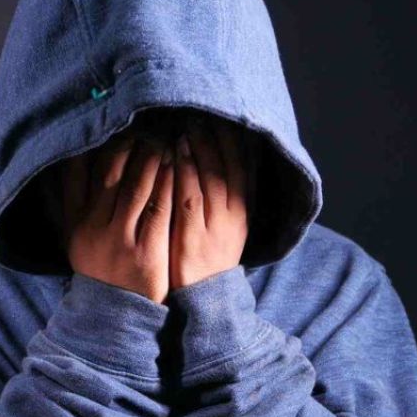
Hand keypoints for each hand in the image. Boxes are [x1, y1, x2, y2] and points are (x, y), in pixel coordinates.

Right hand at [62, 131, 174, 303]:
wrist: (115, 313)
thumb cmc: (100, 267)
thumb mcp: (78, 239)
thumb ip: (75, 204)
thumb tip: (76, 160)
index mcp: (74, 224)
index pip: (75, 175)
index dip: (92, 147)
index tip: (108, 128)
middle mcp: (93, 229)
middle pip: (109, 175)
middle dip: (127, 147)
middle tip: (142, 129)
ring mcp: (119, 240)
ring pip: (136, 187)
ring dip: (150, 159)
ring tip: (162, 141)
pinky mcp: (146, 251)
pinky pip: (158, 209)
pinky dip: (166, 183)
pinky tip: (174, 166)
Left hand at [170, 115, 248, 289]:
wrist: (203, 300)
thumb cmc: (206, 256)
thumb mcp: (224, 227)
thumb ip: (222, 197)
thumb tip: (219, 161)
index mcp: (242, 212)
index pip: (243, 169)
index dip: (234, 142)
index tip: (222, 118)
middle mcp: (232, 216)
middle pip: (228, 168)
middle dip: (215, 140)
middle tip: (200, 115)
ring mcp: (213, 227)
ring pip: (211, 179)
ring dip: (199, 150)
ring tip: (186, 127)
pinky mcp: (193, 237)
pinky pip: (189, 198)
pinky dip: (183, 173)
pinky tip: (173, 154)